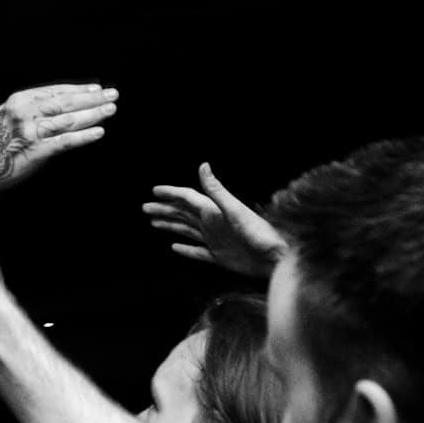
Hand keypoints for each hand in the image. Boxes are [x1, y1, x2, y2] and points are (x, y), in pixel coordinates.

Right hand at [0, 83, 117, 193]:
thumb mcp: (7, 115)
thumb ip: (30, 107)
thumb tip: (61, 102)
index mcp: (18, 100)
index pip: (54, 91)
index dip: (78, 89)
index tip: (96, 88)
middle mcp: (24, 112)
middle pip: (64, 102)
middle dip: (91, 98)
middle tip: (112, 95)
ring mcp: (30, 132)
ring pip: (67, 119)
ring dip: (92, 114)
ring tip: (109, 110)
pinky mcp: (35, 151)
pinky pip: (64, 141)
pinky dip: (83, 136)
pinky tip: (98, 132)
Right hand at [143, 163, 285, 278]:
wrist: (277, 257)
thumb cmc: (260, 233)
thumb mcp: (235, 210)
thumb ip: (216, 190)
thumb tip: (203, 165)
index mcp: (213, 211)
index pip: (187, 198)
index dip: (171, 193)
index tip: (154, 190)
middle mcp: (212, 223)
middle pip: (182, 214)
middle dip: (164, 209)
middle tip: (146, 207)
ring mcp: (215, 240)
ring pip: (186, 230)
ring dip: (170, 225)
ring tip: (154, 223)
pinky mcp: (219, 257)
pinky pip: (197, 252)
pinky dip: (185, 250)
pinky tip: (175, 247)